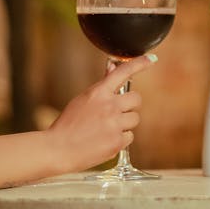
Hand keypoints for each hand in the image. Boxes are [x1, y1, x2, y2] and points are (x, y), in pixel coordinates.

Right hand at [47, 54, 154, 168]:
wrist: (58, 149)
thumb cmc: (68, 124)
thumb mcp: (83, 100)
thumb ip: (102, 86)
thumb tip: (113, 68)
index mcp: (98, 92)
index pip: (123, 72)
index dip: (139, 63)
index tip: (151, 59)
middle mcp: (109, 106)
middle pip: (136, 98)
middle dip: (130, 105)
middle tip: (117, 112)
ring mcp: (115, 124)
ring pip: (135, 118)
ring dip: (125, 123)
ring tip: (107, 129)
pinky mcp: (117, 142)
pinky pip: (130, 136)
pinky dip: (121, 139)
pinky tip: (105, 140)